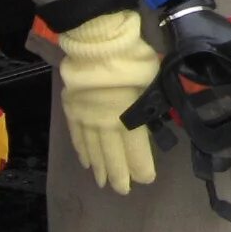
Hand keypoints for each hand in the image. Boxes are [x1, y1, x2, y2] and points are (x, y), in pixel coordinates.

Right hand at [55, 9, 161, 194]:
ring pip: (93, 149)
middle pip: (112, 156)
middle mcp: (105, 125)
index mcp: (128, 119)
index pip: (136, 152)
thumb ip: (153, 101)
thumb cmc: (132, 57)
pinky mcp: (72, 109)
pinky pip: (77, 135)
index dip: (141, 168)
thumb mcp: (153, 79)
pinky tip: (85, 161)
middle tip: (123, 190)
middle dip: (119, 175)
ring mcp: (86, 118)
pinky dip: (81, 150)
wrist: (97, 41)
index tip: (146, 180)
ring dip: (99, 167)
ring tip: (103, 182)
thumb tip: (158, 115)